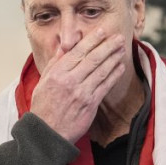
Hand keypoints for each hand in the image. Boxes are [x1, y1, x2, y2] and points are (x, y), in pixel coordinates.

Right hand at [30, 28, 128, 143]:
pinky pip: (105, 85)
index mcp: (57, 73)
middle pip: (93, 58)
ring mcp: (81, 93)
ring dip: (114, 57)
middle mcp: (69, 81)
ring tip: (122, 48)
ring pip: (102, 70)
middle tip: (118, 36)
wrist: (46, 133)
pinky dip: (114, 74)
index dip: (92, 40)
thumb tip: (64, 45)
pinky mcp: (90, 104)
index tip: (102, 31)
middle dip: (108, 45)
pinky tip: (120, 66)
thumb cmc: (43, 107)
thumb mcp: (43, 81)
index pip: (77, 52)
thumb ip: (55, 62)